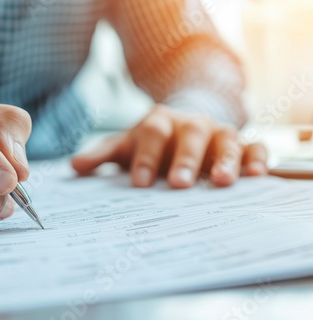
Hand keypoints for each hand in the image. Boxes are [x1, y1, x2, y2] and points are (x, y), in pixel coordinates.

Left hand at [72, 104, 266, 187]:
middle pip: (188, 136)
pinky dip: (255, 159)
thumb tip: (73, 166)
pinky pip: (252, 147)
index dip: (145, 157)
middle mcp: (189, 125)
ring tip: (221, 182)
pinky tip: (256, 175)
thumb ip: (103, 155)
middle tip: (177, 184)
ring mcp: (216, 134)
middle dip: (184, 160)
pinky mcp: (240, 145)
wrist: (184, 125)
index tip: (138, 183)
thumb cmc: (152, 143)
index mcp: (158, 124)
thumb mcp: (127, 145)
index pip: (151, 136)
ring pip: (224, 141)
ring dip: (223, 160)